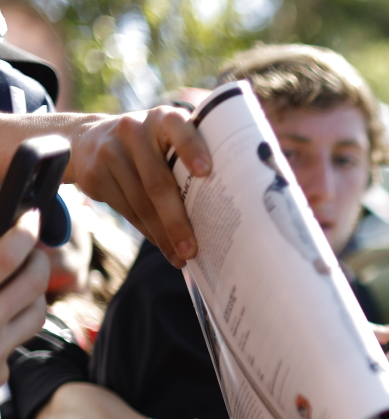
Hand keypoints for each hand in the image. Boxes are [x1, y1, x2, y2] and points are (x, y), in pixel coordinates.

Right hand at [0, 210, 48, 380]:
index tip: (31, 218)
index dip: (23, 233)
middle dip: (37, 258)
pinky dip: (12, 324)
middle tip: (32, 247)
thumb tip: (5, 231)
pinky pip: (18, 340)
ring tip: (21, 277)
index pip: (4, 259)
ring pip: (37, 311)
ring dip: (34, 291)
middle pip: (33, 282)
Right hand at [69, 106, 210, 267]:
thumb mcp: (168, 137)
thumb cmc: (151, 145)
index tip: (206, 171)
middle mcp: (134, 130)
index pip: (179, 129)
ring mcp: (109, 151)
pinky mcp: (93, 174)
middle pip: (158, 183)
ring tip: (181, 256)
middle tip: (192, 250)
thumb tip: (225, 207)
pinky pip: (127, 211)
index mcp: (163, 119)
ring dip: (163, 235)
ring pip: (141, 204)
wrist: (90, 138)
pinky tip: (162, 244)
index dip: (192, 148)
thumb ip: (189, 157)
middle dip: (177, 221)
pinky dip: (148, 232)